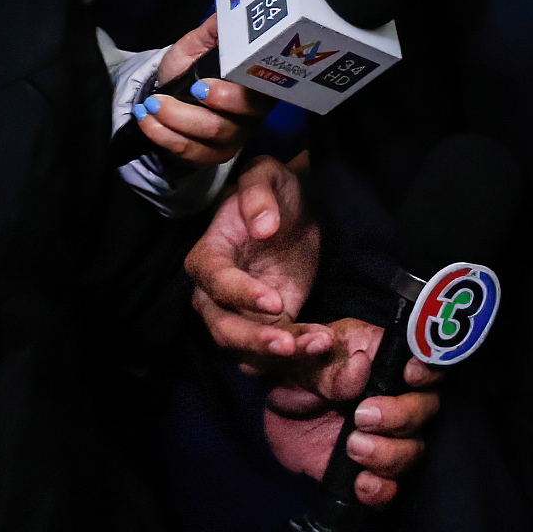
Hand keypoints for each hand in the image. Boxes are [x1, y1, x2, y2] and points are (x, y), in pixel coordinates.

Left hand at [130, 14, 272, 167]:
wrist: (172, 91)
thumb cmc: (191, 66)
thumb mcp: (199, 43)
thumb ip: (216, 29)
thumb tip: (230, 10)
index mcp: (258, 85)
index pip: (257, 94)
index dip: (231, 94)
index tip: (200, 85)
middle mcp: (253, 116)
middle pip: (232, 123)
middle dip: (193, 114)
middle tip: (162, 100)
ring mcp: (234, 139)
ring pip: (207, 138)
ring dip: (171, 122)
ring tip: (149, 107)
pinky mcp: (213, 157)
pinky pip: (190, 153)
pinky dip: (162, 137)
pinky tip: (146, 121)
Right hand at [187, 154, 332, 364]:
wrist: (295, 210)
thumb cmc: (274, 190)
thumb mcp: (266, 175)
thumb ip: (258, 194)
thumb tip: (262, 226)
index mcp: (209, 254)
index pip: (215, 281)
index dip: (240, 294)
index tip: (274, 302)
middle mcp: (215, 292)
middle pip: (223, 327)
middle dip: (255, 341)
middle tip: (290, 344)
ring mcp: (240, 313)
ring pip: (246, 350)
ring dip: (278, 355)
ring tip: (318, 345)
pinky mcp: (267, 325)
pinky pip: (274, 350)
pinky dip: (297, 354)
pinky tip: (323, 343)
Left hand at [261, 316, 444, 506]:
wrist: (278, 409)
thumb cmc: (299, 372)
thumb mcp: (305, 362)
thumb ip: (331, 367)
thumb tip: (360, 367)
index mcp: (387, 361)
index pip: (427, 362)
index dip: (428, 370)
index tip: (409, 376)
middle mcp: (398, 398)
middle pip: (426, 409)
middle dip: (401, 415)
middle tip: (362, 416)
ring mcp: (388, 437)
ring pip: (412, 450)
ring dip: (388, 453)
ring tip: (353, 446)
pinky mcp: (371, 469)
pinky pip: (391, 487)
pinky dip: (381, 489)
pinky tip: (361, 483)